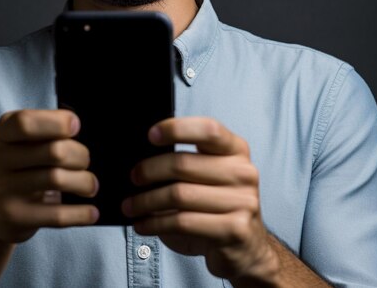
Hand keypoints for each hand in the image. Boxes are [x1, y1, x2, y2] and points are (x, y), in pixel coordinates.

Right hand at [0, 109, 98, 244]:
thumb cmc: (17, 166)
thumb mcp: (21, 143)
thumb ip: (46, 131)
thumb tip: (78, 128)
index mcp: (3, 133)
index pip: (26, 123)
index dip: (56, 123)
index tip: (76, 126)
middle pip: (53, 151)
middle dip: (80, 155)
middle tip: (86, 162)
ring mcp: (3, 190)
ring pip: (57, 180)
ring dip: (84, 182)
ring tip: (91, 185)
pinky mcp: (13, 218)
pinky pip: (55, 215)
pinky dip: (80, 214)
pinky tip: (92, 213)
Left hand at [121, 117, 278, 282]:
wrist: (247, 247)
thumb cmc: (218, 205)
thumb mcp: (209, 174)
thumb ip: (187, 159)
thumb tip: (142, 156)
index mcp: (236, 149)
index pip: (208, 130)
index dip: (177, 129)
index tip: (151, 135)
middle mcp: (243, 172)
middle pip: (184, 163)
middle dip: (150, 170)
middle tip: (133, 177)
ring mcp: (243, 202)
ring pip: (179, 195)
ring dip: (146, 201)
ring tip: (130, 206)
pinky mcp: (234, 230)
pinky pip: (183, 222)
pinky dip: (155, 223)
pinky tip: (143, 224)